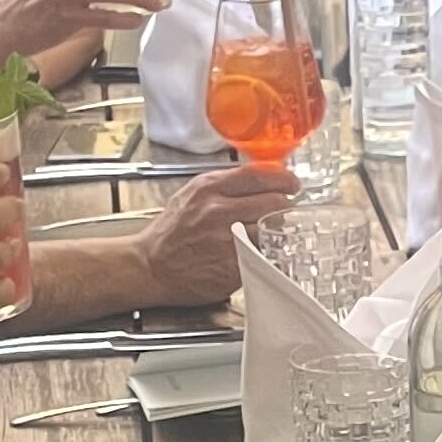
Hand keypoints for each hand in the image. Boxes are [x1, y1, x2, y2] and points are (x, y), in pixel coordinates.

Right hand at [132, 163, 297, 303]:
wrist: (150, 266)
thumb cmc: (171, 232)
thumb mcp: (192, 194)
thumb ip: (225, 184)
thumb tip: (262, 176)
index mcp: (210, 188)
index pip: (261, 175)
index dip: (284, 178)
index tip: (291, 184)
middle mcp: (219, 211)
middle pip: (274, 201)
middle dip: (282, 206)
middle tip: (281, 210)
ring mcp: (228, 240)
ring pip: (273, 229)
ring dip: (276, 231)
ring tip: (267, 232)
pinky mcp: (233, 266)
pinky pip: (264, 254)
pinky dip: (266, 253)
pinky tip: (257, 251)